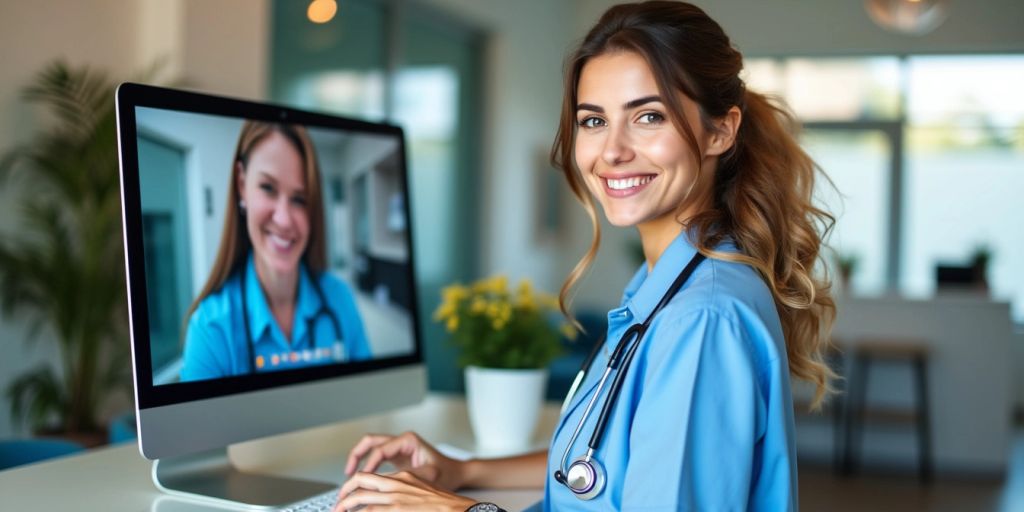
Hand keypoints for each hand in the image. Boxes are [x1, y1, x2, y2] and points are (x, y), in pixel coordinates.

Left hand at [334, 470, 476, 511]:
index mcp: (404, 477)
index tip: (348, 495)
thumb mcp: (422, 492)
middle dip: (343, 493)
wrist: (461, 509)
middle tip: (337, 506)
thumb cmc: (445, 505)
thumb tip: (387, 504)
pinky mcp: (398, 509)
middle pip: (360, 481)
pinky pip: (370, 511)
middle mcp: (398, 484)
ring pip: (360, 498)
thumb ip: (404, 494)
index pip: (372, 477)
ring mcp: (396, 497)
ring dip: (346, 506)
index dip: (355, 485)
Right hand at [345, 431, 464, 490]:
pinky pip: (376, 457)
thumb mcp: (428, 477)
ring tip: (350, 476)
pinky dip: (367, 466)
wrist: (457, 473)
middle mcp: (401, 441)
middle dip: (356, 456)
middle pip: (370, 442)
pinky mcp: (397, 457)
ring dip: (359, 459)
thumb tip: (390, 485)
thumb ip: (408, 479)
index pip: (381, 450)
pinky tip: (363, 480)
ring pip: (371, 447)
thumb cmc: (447, 474)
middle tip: (348, 473)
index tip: (362, 479)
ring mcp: (398, 448)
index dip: (369, 465)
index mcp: (408, 440)